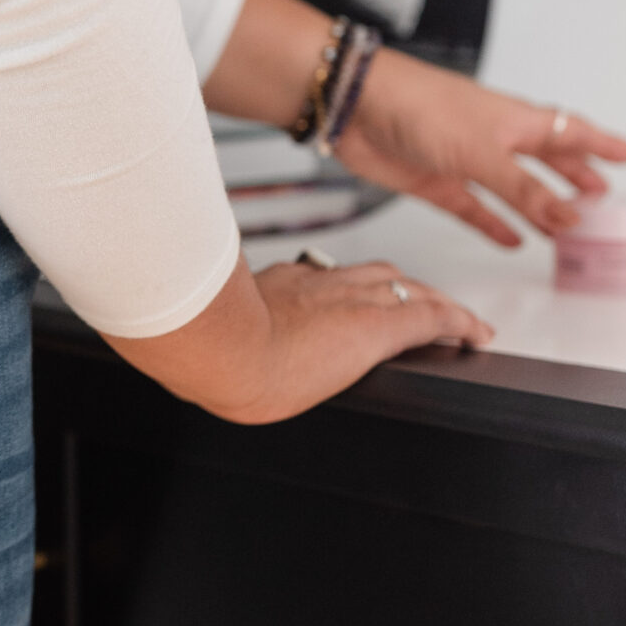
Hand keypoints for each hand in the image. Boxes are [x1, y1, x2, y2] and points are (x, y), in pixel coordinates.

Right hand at [108, 253, 492, 425]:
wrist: (215, 350)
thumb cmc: (194, 344)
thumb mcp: (192, 324)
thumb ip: (189, 318)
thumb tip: (148, 327)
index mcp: (276, 289)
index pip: (321, 280)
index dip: (342, 286)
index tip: (344, 298)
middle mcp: (318, 285)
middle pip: (371, 276)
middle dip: (394, 288)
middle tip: (415, 300)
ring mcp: (350, 302)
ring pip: (407, 292)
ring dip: (433, 305)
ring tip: (458, 323)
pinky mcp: (379, 325)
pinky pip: (434, 318)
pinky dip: (459, 324)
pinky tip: (477, 335)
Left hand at [335, 50, 625, 246]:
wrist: (354, 106)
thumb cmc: (416, 105)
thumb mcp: (482, 153)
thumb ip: (524, 189)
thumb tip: (568, 216)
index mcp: (512, 119)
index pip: (567, 131)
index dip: (599, 144)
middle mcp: (490, 137)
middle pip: (543, 160)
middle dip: (573, 175)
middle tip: (599, 192)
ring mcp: (462, 160)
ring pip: (511, 188)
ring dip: (537, 207)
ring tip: (564, 225)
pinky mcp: (433, 181)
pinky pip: (473, 208)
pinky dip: (493, 223)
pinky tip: (511, 238)